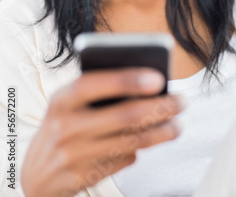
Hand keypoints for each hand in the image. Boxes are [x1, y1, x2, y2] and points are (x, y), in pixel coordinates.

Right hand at [21, 68, 184, 196]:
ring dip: (161, 132)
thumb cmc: (62, 124)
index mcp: (61, 99)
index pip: (94, 84)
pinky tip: (153, 139)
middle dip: (159, 107)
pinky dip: (142, 149)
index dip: (127, 80)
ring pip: (130, 142)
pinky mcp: (85, 177)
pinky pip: (124, 159)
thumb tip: (147, 82)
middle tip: (181, 101)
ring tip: (177, 124)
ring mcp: (74, 155)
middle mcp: (65, 127)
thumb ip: (98, 90)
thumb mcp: (68, 102)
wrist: (36, 173)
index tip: (159, 77)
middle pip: (123, 116)